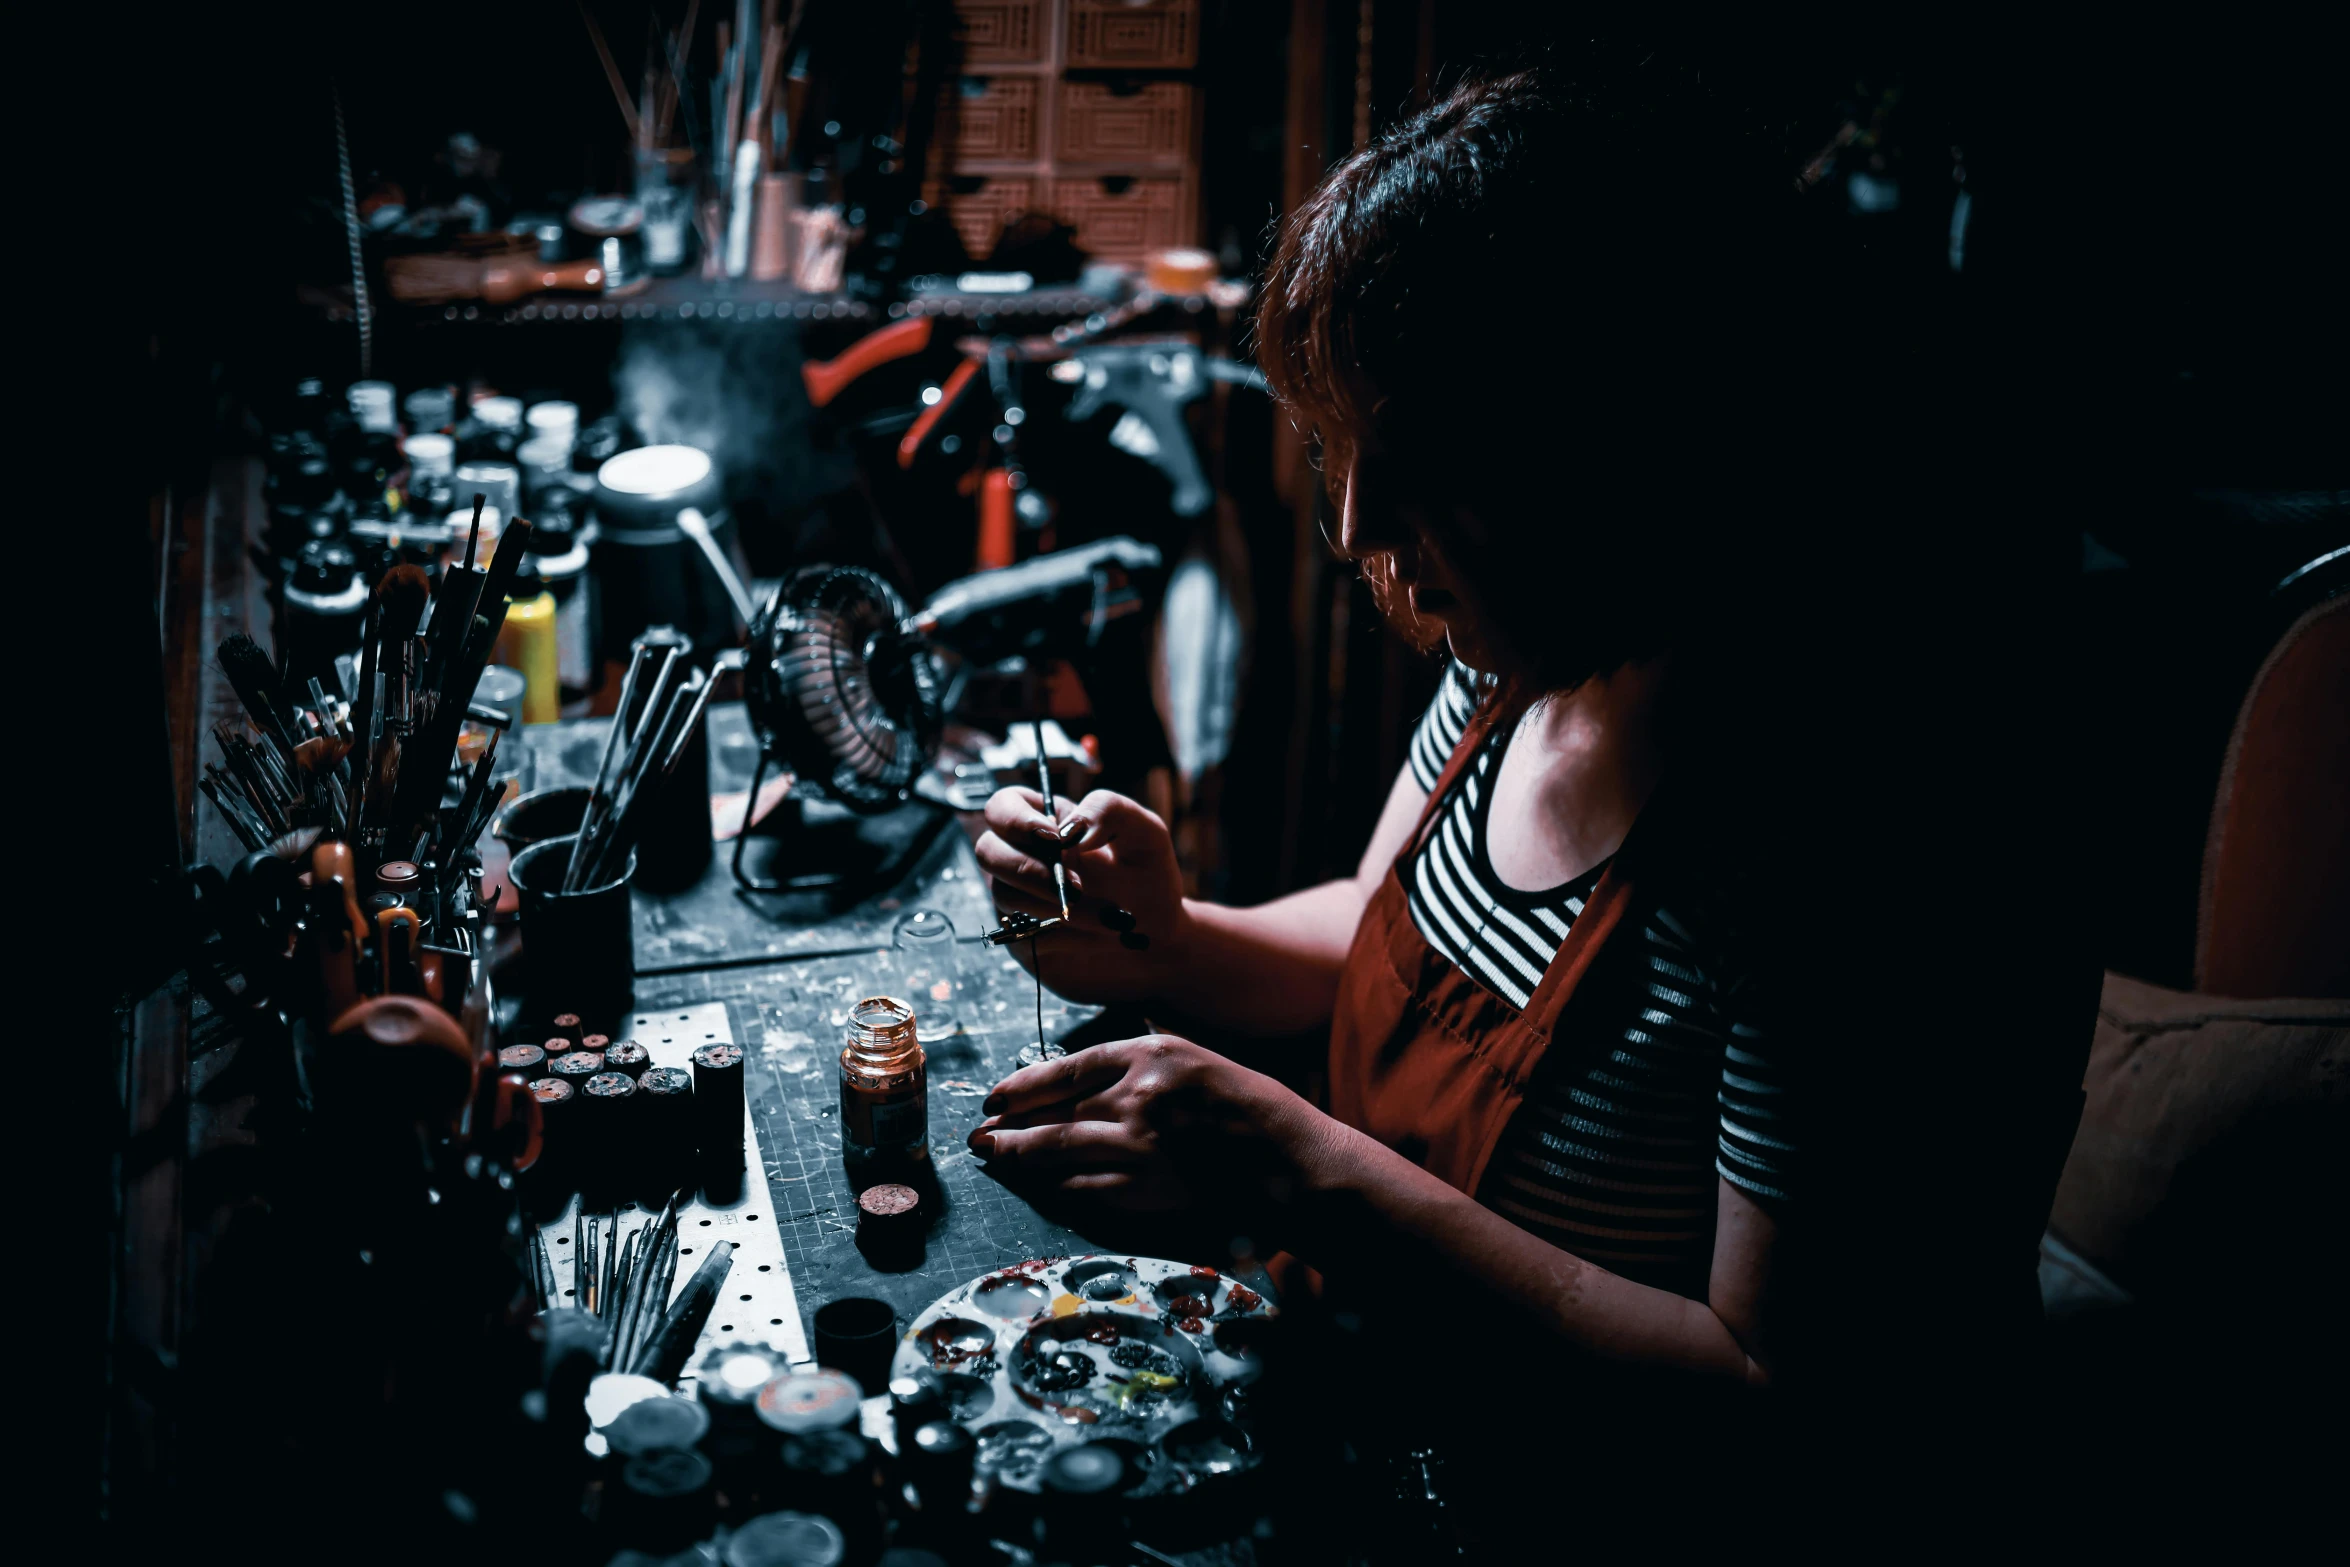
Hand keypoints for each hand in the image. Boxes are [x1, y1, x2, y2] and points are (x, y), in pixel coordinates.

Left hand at [966, 1034, 1321, 1217]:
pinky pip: (1083, 1189)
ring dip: (1019, 1158)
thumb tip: (1086, 1081)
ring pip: (1058, 1152)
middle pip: (1054, 1113)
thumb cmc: (1253, 1112)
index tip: (996, 1098)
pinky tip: (1038, 1188)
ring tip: (994, 1159)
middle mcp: (1137, 1095)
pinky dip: (1055, 1189)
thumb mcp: (1197, 1062)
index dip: (1024, 1085)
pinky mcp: (1145, 1189)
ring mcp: (1139, 1145)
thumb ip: (1143, 1066)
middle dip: (1010, 1126)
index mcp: (1151, 1054)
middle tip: (979, 1136)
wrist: (1294, 1163)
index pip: (1068, 1068)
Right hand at [973, 786, 1188, 1003]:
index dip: (1015, 819)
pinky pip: (1024, 936)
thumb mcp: (1145, 833)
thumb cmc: (1148, 878)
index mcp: (1048, 823)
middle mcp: (1025, 858)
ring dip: (1059, 907)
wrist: (1159, 938)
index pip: (1002, 806)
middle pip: (988, 851)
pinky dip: (1066, 937)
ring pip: (1006, 896)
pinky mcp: (1025, 940)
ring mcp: (1020, 901)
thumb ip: (1109, 811)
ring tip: (1110, 918)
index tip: (1055, 839)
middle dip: (1030, 870)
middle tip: (1077, 888)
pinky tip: (1100, 937)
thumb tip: (1069, 830)